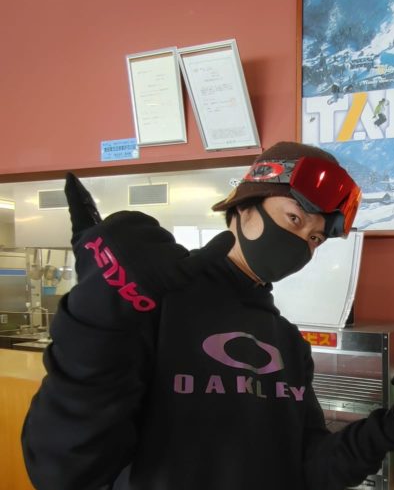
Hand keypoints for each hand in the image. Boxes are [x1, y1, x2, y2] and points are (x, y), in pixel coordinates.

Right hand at [64, 173, 232, 324]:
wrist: (99, 311)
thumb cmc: (94, 275)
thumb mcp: (84, 238)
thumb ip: (80, 208)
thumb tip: (72, 177)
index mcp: (116, 224)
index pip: (144, 223)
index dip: (143, 242)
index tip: (130, 260)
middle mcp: (135, 235)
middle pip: (162, 237)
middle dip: (156, 252)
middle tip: (138, 274)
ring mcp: (154, 254)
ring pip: (175, 251)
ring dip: (167, 265)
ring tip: (148, 282)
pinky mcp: (173, 271)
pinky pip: (200, 257)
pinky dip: (215, 249)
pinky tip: (226, 239)